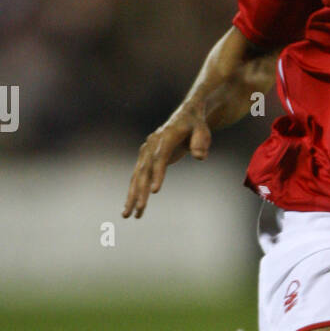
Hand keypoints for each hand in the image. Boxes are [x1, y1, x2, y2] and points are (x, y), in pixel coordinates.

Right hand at [122, 103, 211, 218]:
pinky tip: (131, 208)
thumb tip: (200, 157)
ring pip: (137, 176)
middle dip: (140, 191)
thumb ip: (201, 141)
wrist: (186, 115)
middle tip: (139, 210)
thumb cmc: (196, 124)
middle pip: (144, 170)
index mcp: (165, 137)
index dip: (157, 175)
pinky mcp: (146, 159)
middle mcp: (151, 145)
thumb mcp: (203, 129)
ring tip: (127, 215)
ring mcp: (146, 151)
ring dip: (132, 196)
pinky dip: (134, 192)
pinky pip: (138, 178)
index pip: (160, 159)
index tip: (154, 192)